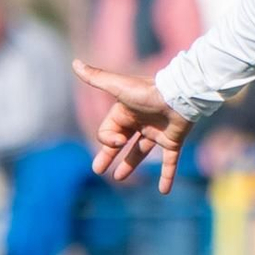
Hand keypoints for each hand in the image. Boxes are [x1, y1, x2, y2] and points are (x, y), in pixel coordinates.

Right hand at [73, 60, 192, 193]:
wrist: (180, 95)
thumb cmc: (148, 92)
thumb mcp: (118, 87)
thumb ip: (96, 77)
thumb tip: (74, 62)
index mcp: (125, 112)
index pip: (108, 132)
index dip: (108, 140)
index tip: (118, 141)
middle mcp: (139, 123)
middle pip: (120, 143)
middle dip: (108, 155)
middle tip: (98, 170)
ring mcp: (156, 133)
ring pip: (140, 152)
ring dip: (130, 165)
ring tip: (119, 179)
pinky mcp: (173, 141)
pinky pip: (169, 162)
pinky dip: (167, 176)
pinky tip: (164, 192)